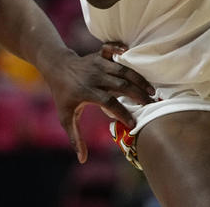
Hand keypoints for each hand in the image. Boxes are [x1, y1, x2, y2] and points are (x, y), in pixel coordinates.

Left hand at [43, 46, 154, 163]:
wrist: (57, 67)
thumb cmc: (63, 95)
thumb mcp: (65, 116)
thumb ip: (75, 137)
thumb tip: (82, 159)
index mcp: (86, 91)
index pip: (109, 102)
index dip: (122, 113)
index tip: (133, 124)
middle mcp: (94, 76)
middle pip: (121, 84)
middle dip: (137, 95)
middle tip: (151, 105)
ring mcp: (98, 63)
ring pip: (123, 70)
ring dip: (139, 79)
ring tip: (152, 91)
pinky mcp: (100, 55)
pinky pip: (114, 51)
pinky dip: (125, 52)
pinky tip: (137, 58)